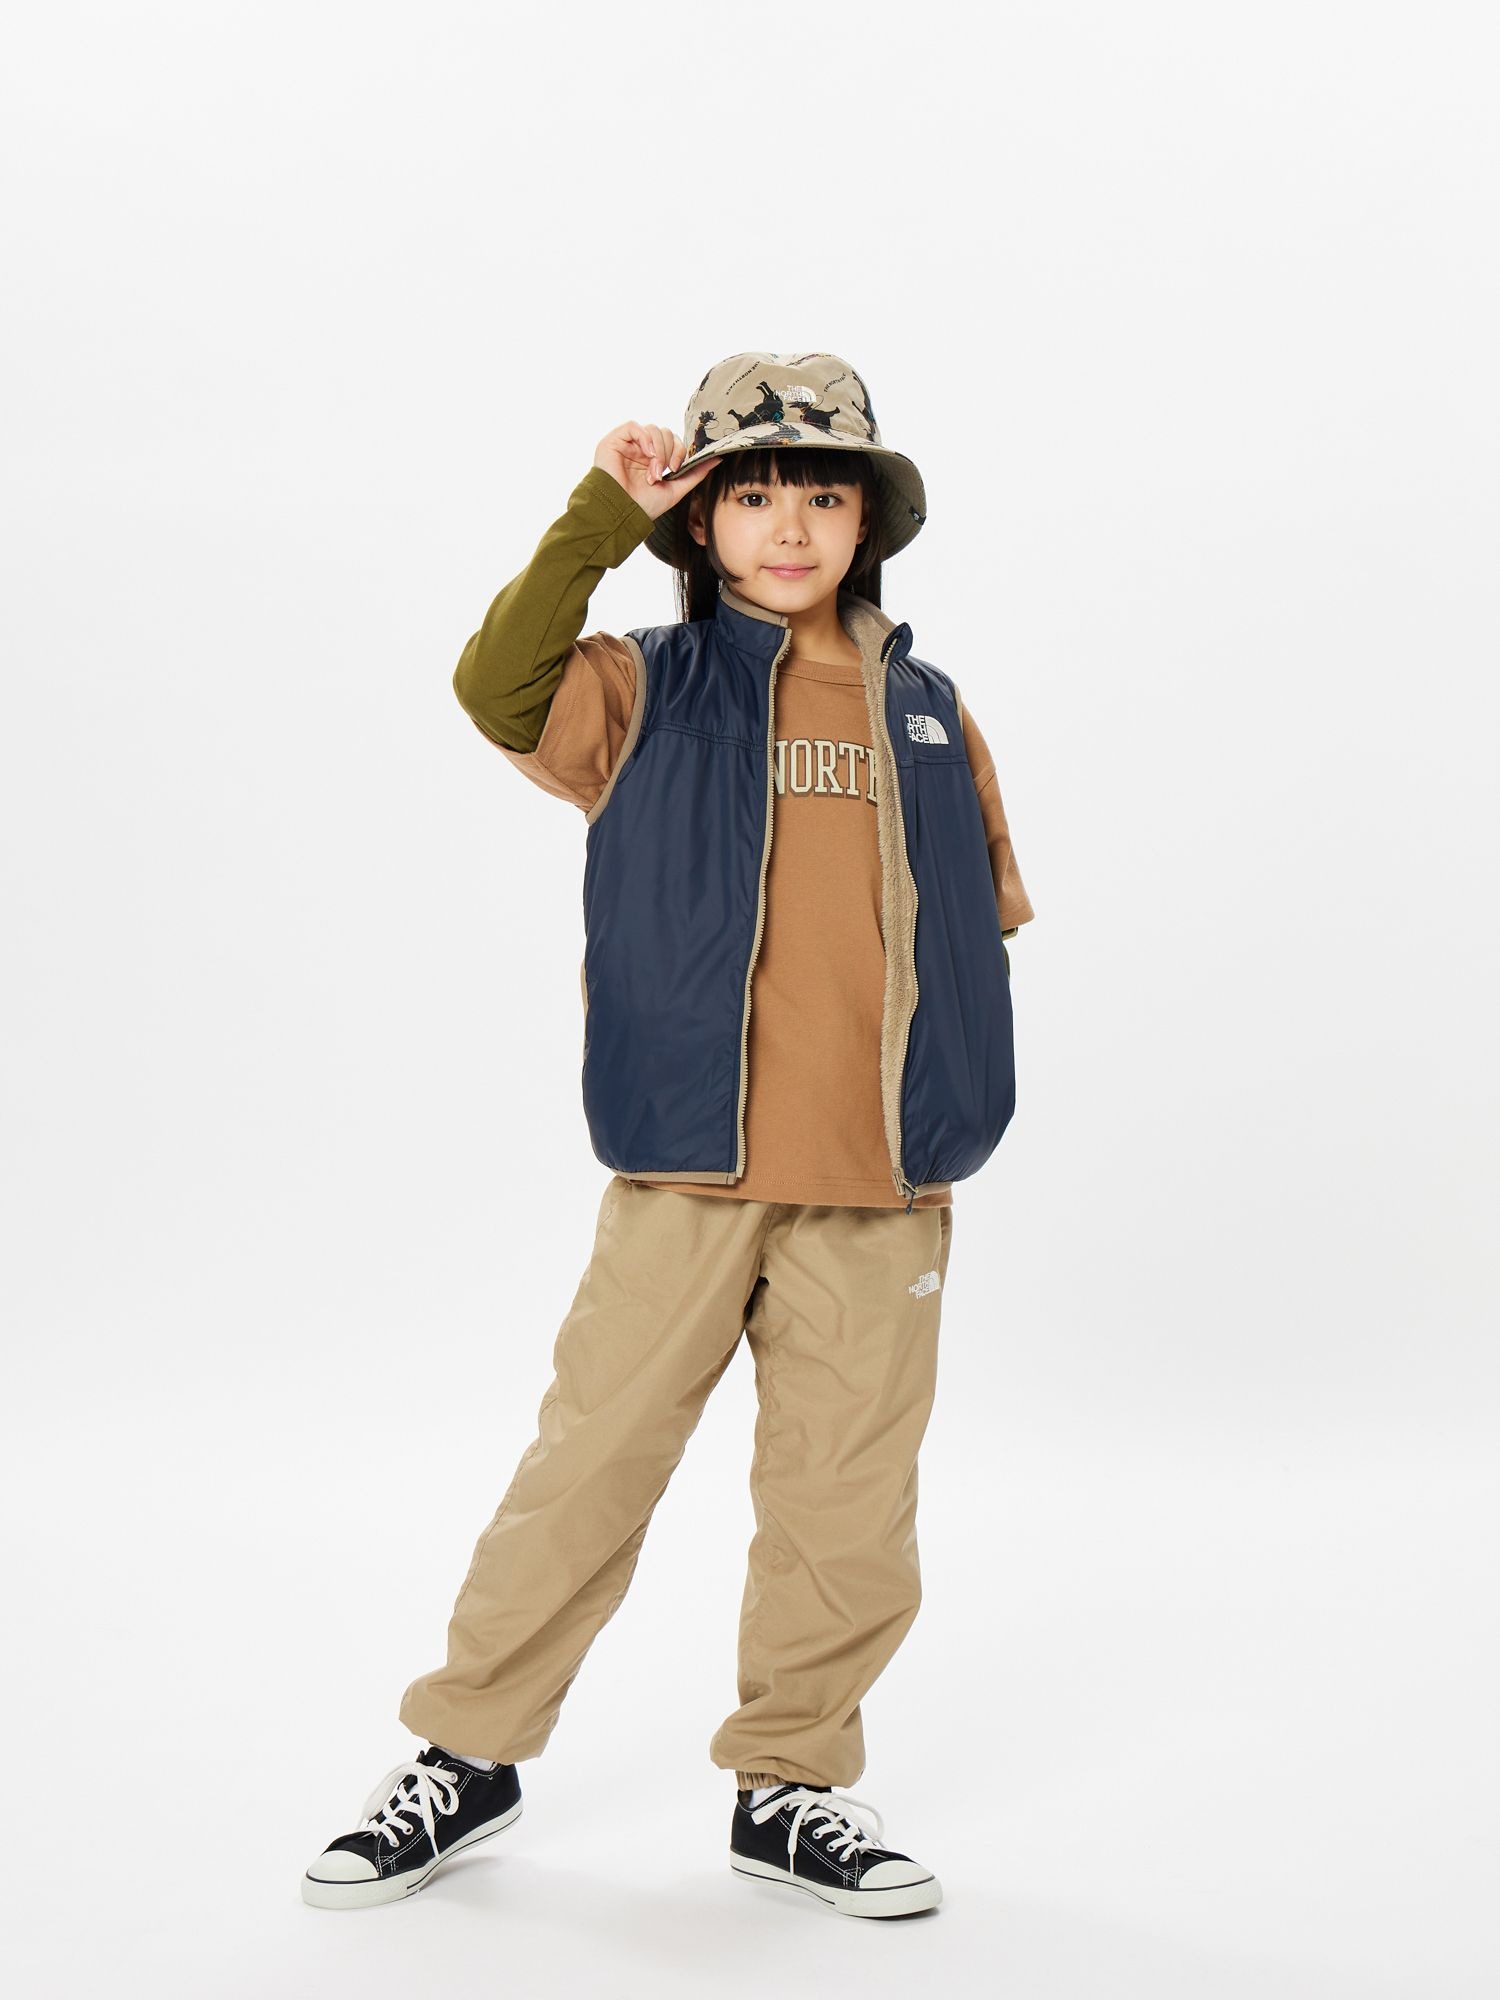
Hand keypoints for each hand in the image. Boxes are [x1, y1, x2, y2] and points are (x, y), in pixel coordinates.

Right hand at [594, 422, 716, 519]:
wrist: (622, 513)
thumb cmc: (644, 506)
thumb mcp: (676, 489)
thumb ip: (695, 473)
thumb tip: (717, 458)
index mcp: (654, 460)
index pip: (673, 442)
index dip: (679, 452)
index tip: (675, 470)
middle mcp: (641, 451)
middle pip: (665, 433)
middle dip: (668, 453)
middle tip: (660, 473)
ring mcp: (628, 445)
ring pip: (653, 429)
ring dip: (658, 450)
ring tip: (651, 472)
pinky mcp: (615, 441)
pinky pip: (634, 426)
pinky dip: (645, 438)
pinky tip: (646, 454)